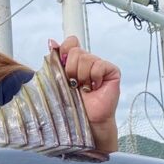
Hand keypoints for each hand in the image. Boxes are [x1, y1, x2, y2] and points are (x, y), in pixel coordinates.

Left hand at [49, 36, 120, 154]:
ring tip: (84, 89)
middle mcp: (88, 61)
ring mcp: (100, 65)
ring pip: (85, 58)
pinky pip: (98, 65)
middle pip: (75, 51)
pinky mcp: (111, 71)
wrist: (86, 121)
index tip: (61, 65)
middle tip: (74, 84)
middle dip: (70, 70)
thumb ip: (55, 61)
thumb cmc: (72, 104)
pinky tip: (95, 88)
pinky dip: (94, 78)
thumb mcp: (59, 80)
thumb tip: (51, 42)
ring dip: (81, 76)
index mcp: (74, 61)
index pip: (70, 42)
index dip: (64, 51)